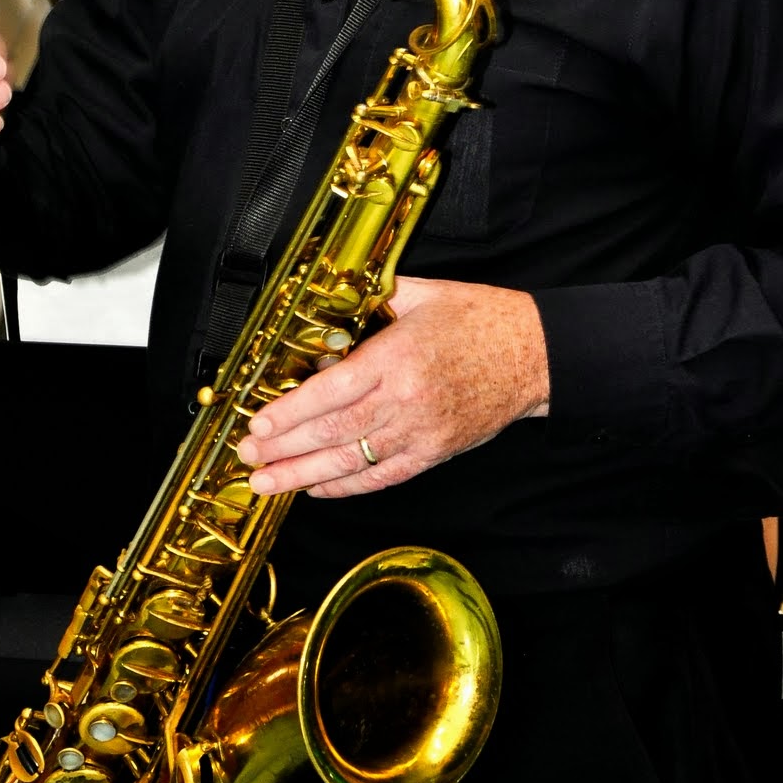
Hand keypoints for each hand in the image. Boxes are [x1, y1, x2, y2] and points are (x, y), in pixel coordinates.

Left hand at [236, 275, 549, 499]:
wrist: (534, 355)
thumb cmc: (480, 320)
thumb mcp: (423, 294)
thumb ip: (375, 296)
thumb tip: (332, 296)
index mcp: (397, 356)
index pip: (331, 391)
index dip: (290, 412)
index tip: (258, 423)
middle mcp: (406, 398)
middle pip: (334, 432)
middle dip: (284, 448)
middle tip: (248, 458)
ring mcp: (422, 430)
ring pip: (352, 461)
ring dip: (303, 475)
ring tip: (267, 484)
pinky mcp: (436, 451)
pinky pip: (384, 476)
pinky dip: (347, 486)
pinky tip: (316, 488)